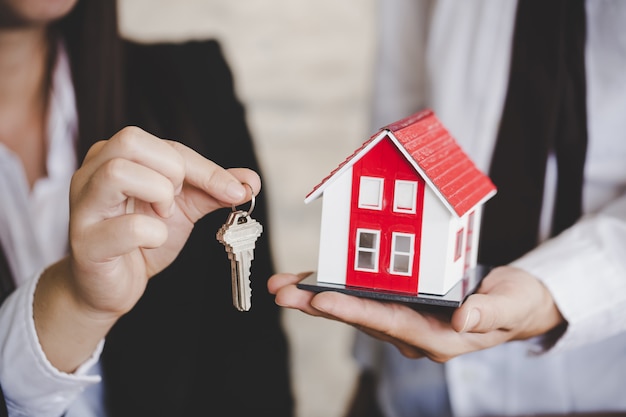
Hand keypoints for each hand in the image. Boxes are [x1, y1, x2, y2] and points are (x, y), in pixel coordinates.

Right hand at [35, 126, 259, 370]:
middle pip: (131, 140)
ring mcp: (83, 206)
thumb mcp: (183, 208)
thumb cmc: (142, 239)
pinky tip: (151, 242)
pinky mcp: (84, 243)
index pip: (165, 146)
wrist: (114, 287)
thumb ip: (213, 191)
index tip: (236, 190)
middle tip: (178, 201)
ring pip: (118, 172)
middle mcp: (91, 173)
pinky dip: (152, 233)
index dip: (205, 167)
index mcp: (116, 156)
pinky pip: (126, 226)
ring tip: (164, 217)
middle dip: (172, 171)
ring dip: (158, 194)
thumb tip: (252, 180)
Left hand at [268, 266, 564, 361]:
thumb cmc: (517, 302)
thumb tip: (462, 321)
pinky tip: (310, 280)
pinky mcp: (401, 308)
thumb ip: (488, 312)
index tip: (319, 300)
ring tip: (283, 285)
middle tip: (281, 293)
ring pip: (355, 310)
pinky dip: (336, 289)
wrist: (517, 304)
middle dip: (318, 305)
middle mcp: (416, 334)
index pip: (390, 323)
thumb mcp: (512, 303)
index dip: (353, 311)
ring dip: (317, 297)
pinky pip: (363, 299)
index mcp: (440, 338)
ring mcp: (406, 323)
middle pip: (361, 318)